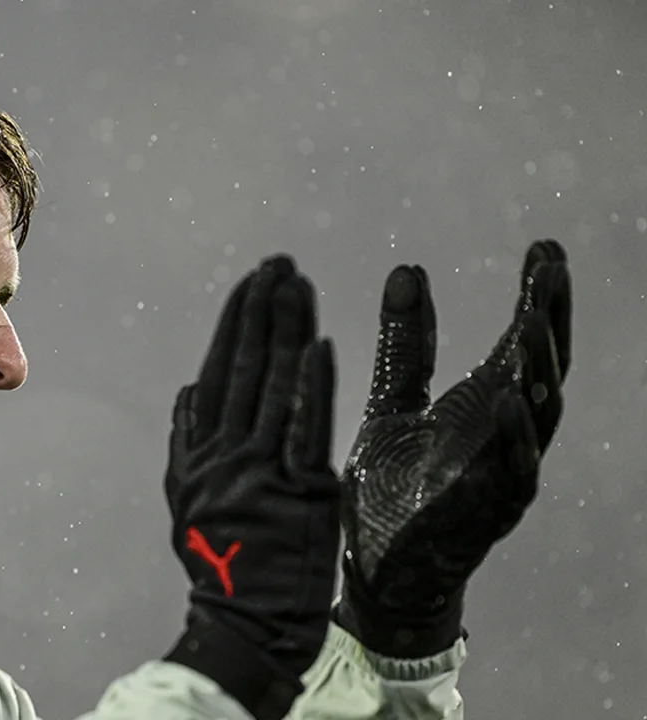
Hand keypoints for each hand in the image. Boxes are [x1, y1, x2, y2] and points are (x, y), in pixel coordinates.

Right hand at [164, 256, 340, 719]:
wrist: (246, 624)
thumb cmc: (222, 566)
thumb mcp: (189, 505)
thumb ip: (186, 446)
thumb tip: (188, 392)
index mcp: (199, 455)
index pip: (217, 372)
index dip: (233, 324)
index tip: (250, 283)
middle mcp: (226, 456)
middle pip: (245, 369)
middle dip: (261, 311)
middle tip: (279, 263)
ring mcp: (261, 473)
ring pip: (275, 388)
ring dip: (286, 331)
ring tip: (297, 284)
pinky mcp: (300, 494)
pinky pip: (306, 430)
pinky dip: (311, 386)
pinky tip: (318, 345)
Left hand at [335, 239, 571, 657]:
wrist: (379, 567)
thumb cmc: (393, 487)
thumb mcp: (391, 402)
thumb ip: (404, 345)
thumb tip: (407, 270)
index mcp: (482, 404)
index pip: (520, 341)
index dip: (537, 296)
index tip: (545, 248)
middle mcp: (502, 433)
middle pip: (542, 368)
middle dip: (549, 319)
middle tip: (549, 270)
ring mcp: (501, 472)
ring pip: (538, 415)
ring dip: (539, 368)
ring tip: (533, 320)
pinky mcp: (488, 511)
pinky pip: (515, 473)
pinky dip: (515, 438)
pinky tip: (510, 400)